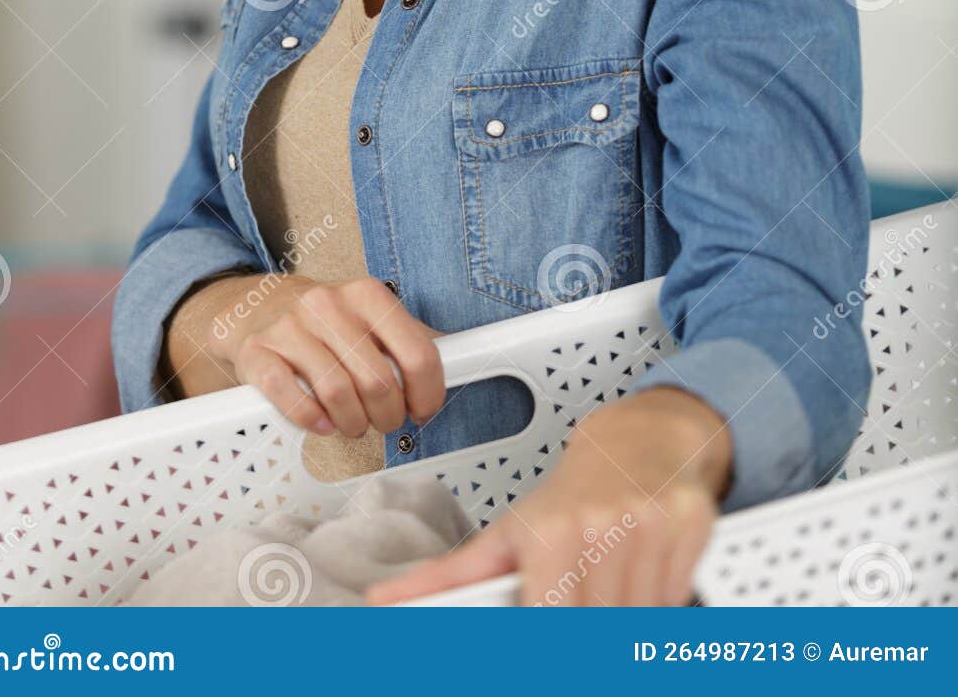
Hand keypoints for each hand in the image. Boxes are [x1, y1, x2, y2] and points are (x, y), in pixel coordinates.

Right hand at [205, 272, 444, 438]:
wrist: (255, 305)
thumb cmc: (325, 323)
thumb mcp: (369, 317)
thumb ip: (408, 340)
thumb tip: (462, 362)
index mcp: (367, 294)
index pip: (417, 353)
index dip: (427, 394)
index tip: (422, 410)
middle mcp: (328, 304)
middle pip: (378, 382)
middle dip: (388, 417)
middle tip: (383, 421)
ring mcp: (290, 327)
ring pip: (337, 393)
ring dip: (353, 423)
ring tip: (354, 424)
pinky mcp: (257, 352)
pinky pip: (289, 398)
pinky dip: (312, 420)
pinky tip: (322, 422)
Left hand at [366, 386, 731, 606]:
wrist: (640, 437)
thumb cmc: (569, 493)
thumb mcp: (508, 532)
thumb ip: (449, 577)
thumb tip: (382, 604)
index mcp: (549, 534)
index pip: (550, 624)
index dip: (550, 637)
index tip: (550, 621)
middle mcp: (600, 527)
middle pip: (598, 629)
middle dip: (590, 631)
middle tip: (582, 603)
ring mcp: (650, 527)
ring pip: (642, 621)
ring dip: (628, 622)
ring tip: (612, 590)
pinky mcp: (692, 525)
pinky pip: (678, 599)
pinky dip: (663, 605)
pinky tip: (644, 578)